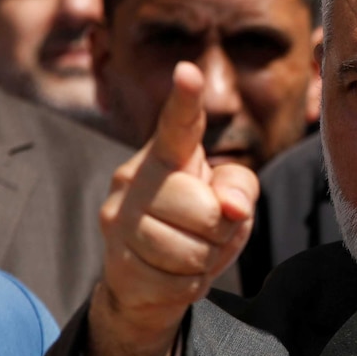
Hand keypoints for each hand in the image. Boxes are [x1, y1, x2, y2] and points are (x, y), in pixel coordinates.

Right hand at [87, 61, 258, 355]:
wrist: (147, 282)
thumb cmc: (195, 228)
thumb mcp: (227, 200)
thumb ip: (239, 188)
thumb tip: (232, 209)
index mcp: (166, 155)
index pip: (178, 125)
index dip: (186, 99)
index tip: (188, 71)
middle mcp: (133, 178)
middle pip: (199, 206)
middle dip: (217, 229)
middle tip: (205, 233)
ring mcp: (120, 219)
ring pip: (188, 248)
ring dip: (203, 259)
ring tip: (188, 253)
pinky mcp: (117, 261)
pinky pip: (176, 280)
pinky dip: (188, 284)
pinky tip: (171, 274)